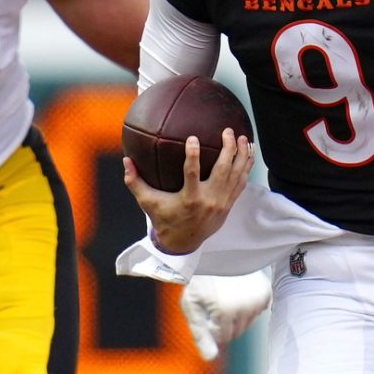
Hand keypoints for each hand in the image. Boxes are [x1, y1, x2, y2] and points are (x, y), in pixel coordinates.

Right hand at [121, 130, 254, 255]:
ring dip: (241, 155)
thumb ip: (135, 182)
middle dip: (228, 149)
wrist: (183, 242)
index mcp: (189, 199)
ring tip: (242, 137)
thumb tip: (126, 160)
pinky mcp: (229, 204)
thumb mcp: (147, 202)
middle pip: (223, 171)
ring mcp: (222, 202)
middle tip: (227, 131)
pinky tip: (248, 152)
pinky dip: (246, 167)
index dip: (193, 155)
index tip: (193, 138)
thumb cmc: (164, 219)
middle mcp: (209, 200)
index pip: (191, 174)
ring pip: (236, 176)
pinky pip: (241, 183)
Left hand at [179, 270, 272, 359]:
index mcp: (226, 311)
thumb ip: (200, 335)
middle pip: (238, 332)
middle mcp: (246, 306)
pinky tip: (238, 292)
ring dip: (237, 315)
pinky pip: (258, 310)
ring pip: (248, 322)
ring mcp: (258, 298)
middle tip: (214, 302)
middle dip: (225, 323)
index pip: (223, 338)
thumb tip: (211, 359)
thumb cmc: (199, 279)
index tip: (205, 310)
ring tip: (225, 295)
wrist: (214, 252)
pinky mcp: (266, 291)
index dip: (211, 327)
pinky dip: (248, 305)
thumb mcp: (192, 307)